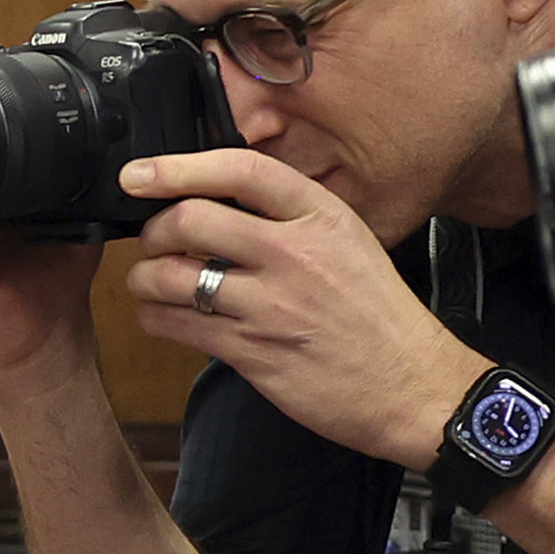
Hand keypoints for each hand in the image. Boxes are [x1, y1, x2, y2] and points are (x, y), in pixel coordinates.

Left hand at [103, 145, 476, 463]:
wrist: (413, 386)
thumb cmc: (380, 317)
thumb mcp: (349, 243)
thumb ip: (292, 219)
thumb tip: (223, 203)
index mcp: (321, 217)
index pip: (239, 170)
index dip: (179, 167)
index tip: (141, 173)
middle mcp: (294, 254)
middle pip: (191, 219)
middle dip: (155, 229)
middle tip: (154, 240)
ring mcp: (271, 305)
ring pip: (172, 276)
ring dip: (145, 277)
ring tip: (149, 282)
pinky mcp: (253, 352)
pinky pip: (178, 325)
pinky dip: (155, 317)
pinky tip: (161, 316)